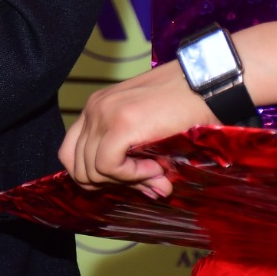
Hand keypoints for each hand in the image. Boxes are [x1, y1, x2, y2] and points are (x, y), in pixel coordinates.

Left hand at [59, 61, 211, 198]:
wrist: (206, 83)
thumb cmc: (186, 106)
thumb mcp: (153, 136)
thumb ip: (143, 165)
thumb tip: (156, 192)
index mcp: (95, 109)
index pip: (70, 154)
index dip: (93, 176)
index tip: (127, 179)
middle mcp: (93, 109)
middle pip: (77, 165)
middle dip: (109, 184)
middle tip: (143, 180)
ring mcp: (103, 114)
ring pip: (90, 169)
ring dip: (123, 180)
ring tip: (154, 171)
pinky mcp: (120, 123)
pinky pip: (108, 165)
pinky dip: (131, 176)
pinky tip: (155, 168)